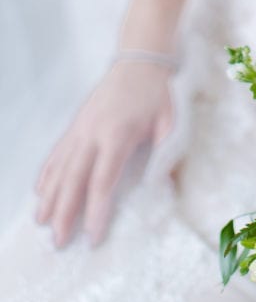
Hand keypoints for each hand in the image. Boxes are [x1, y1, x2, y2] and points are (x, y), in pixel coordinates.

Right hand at [35, 60, 174, 247]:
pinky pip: (57, 152)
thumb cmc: (158, 92)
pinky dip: (47, 172)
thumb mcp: (170, 121)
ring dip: (49, 196)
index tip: (92, 237)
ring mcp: (80, 127)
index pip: (102, 181)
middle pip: (73, 179)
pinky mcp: (76, 123)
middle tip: (58, 241)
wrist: (140, 60)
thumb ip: (166, 154)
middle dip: (64, 212)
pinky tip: (40, 191)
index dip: (96, 211)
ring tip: (41, 222)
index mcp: (117, 135)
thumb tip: (164, 187)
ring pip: (60, 167)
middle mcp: (92, 133)